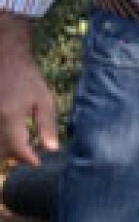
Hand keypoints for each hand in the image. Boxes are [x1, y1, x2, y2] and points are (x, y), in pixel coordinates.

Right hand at [0, 25, 55, 163]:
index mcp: (10, 117)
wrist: (5, 59)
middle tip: (28, 149)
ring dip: (4, 148)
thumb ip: (47, 126)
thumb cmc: (28, 79)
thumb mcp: (44, 101)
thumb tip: (51, 150)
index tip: (36, 162)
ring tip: (18, 141)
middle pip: (0, 151)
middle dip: (14, 155)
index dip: (27, 159)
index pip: (17, 149)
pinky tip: (9, 132)